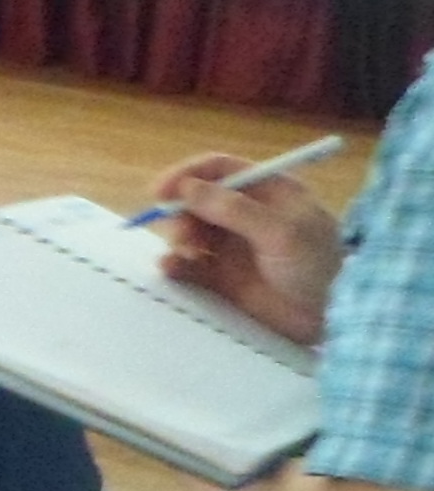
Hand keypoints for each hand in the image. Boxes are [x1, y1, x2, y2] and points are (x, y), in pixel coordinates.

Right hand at [154, 150, 344, 346]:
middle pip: (198, 201)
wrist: (329, 320)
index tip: (160, 192)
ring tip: (187, 255)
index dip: (187, 175)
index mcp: (268, 192)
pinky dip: (175, 264)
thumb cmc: (315, 267)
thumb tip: (186, 188)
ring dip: (179, 239)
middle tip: (182, 234)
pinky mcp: (222, 277)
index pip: (220, 170)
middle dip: (182, 213)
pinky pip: (188, 265)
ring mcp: (233, 246)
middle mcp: (247, 215)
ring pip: (190, 232)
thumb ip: (233, 209)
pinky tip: (171, 269)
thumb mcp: (281, 232)